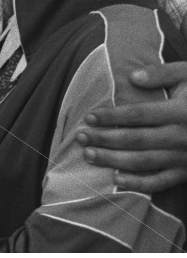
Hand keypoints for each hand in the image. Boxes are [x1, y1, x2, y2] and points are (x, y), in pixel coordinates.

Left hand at [77, 63, 186, 191]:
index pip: (139, 115)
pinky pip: (162, 182)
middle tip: (80, 137)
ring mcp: (185, 157)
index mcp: (181, 112)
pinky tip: (116, 180)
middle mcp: (182, 137)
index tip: (89, 117)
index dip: (113, 117)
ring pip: (144, 162)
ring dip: (114, 160)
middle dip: (105, 139)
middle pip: (136, 140)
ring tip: (88, 155)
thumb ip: (162, 73)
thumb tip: (132, 76)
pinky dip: (139, 184)